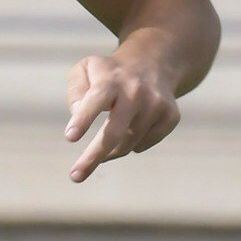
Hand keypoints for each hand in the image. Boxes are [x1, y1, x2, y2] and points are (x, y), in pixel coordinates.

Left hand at [63, 48, 181, 181]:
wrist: (153, 64)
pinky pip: (143, 145)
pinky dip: (131, 145)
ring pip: (127, 144)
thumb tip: (77, 114)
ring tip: (102, 148)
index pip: (95, 100)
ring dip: (109, 151)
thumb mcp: (85, 70)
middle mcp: (136, 92)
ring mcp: (156, 105)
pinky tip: (130, 130)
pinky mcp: (170, 116)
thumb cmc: (108, 73)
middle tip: (75, 176)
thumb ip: (76, 90)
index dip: (83, 119)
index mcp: (110, 80)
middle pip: (114, 132)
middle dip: (93, 157)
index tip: (70, 137)